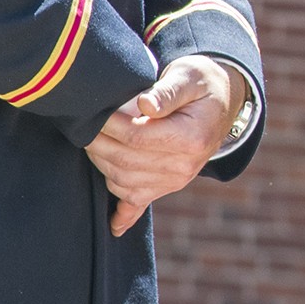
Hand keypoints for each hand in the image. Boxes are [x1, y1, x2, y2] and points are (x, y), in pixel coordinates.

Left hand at [86, 54, 243, 236]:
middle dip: (98, 144)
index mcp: (191, 138)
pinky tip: (113, 226)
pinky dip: (124, 216)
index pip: (138, 137)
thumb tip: (145, 105)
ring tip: (90, 141)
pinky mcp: (167, 186)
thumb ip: (167, 91)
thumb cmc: (200, 84)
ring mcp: (176, 181)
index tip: (96, 110)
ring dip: (101, 164)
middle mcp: (185, 166)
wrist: (221, 104)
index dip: (110, 125)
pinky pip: (140, 204)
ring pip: (124, 182)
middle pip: (127, 162)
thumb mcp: (189, 77)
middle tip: (83, 124)